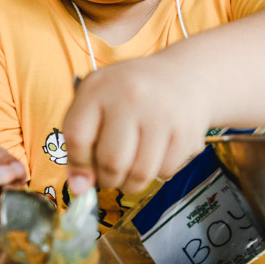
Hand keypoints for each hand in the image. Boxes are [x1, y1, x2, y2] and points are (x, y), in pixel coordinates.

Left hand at [62, 53, 210, 194]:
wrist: (183, 76)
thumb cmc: (129, 93)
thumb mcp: (95, 100)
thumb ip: (79, 140)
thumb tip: (79, 188)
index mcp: (98, 88)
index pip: (77, 138)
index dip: (77, 164)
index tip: (82, 176)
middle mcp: (130, 97)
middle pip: (111, 162)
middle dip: (107, 180)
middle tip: (109, 176)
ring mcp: (162, 114)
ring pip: (139, 174)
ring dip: (130, 184)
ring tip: (128, 171)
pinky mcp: (187, 132)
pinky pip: (164, 172)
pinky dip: (156, 174)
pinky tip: (153, 156)